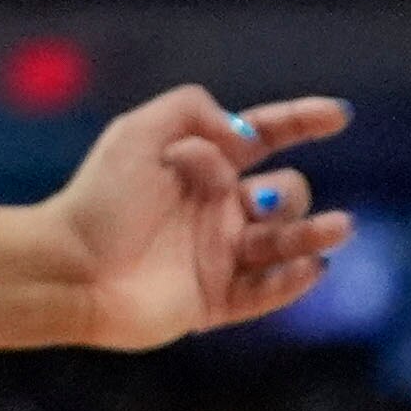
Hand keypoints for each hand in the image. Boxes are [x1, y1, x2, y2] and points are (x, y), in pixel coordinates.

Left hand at [51, 87, 355, 350]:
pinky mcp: (217, 300)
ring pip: (288, 242)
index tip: (339, 114)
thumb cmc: (99, 197)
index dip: (302, 122)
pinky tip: (311, 266)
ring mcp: (220, 255)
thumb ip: (192, 110)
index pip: (264, 137)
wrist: (71, 267)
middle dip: (288, 191)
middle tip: (249, 196)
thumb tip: (242, 132)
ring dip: (315, 233)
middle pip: (286, 192)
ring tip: (338, 227)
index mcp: (201, 165)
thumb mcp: (137, 131)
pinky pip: (269, 290)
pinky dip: (294, 279)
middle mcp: (217, 209)